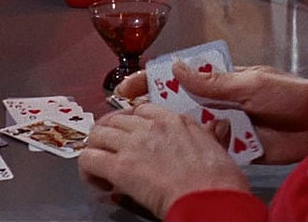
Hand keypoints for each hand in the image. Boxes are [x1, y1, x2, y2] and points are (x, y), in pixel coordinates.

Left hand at [79, 105, 248, 218]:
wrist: (209, 198)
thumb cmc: (219, 180)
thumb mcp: (219, 149)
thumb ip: (213, 135)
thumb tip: (220, 127)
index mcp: (174, 119)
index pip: (141, 109)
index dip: (131, 123)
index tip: (131, 137)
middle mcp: (150, 125)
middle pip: (114, 119)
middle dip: (109, 135)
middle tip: (111, 153)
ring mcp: (133, 143)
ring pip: (97, 134)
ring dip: (96, 150)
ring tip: (103, 169)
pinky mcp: (119, 166)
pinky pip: (88, 158)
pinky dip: (88, 170)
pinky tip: (99, 183)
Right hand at [114, 63, 307, 164]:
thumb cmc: (292, 96)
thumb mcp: (251, 85)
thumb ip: (214, 82)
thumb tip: (177, 67)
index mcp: (222, 80)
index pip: (180, 77)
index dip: (152, 81)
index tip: (126, 88)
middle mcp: (219, 103)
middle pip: (177, 105)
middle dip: (150, 110)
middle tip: (121, 120)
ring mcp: (225, 127)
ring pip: (189, 130)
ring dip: (166, 134)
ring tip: (135, 143)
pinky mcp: (235, 150)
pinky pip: (208, 151)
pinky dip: (191, 154)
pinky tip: (168, 162)